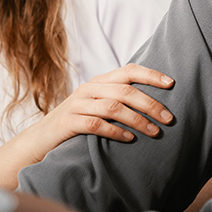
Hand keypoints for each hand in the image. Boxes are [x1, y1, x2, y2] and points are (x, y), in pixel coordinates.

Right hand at [31, 63, 173, 160]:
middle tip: (168, 119)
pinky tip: (129, 139)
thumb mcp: (96, 107)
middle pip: (124, 90)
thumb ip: (117, 101)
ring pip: (113, 107)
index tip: (171, 83)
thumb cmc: (75, 124)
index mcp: (98, 82)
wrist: (39, 140)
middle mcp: (88, 89)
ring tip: (154, 132)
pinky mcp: (68, 122)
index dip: (150, 75)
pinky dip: (115, 131)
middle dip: (149, 103)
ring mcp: (76, 105)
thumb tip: (153, 105)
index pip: (128, 71)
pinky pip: (95, 124)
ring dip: (137, 119)